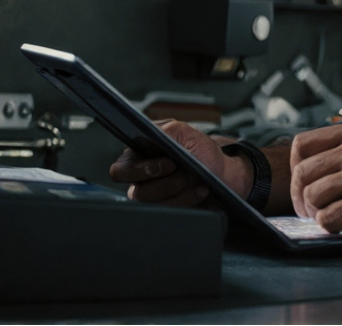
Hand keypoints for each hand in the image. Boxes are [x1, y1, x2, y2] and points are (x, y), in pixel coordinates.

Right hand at [108, 119, 251, 206]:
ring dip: (179, 189)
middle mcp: (140, 179)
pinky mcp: (166, 209)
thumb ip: (166, 130)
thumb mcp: (186, 133)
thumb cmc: (200, 150)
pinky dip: (188, 199)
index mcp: (138, 157)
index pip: (120, 170)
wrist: (221, 171)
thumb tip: (151, 133)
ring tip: (195, 178)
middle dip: (165, 184)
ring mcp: (153, 197)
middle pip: (137, 192)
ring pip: (155, 204)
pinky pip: (170, 211)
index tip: (170, 163)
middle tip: (184, 173)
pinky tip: (201, 189)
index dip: (142, 170)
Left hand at [289, 123, 341, 245]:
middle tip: (314, 211)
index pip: (303, 144)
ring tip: (332, 218)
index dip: (297, 169)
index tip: (305, 184)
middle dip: (301, 197)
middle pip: (301, 173)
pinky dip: (330, 227)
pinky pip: (327, 219)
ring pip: (311, 196)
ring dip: (316, 213)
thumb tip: (319, 167)